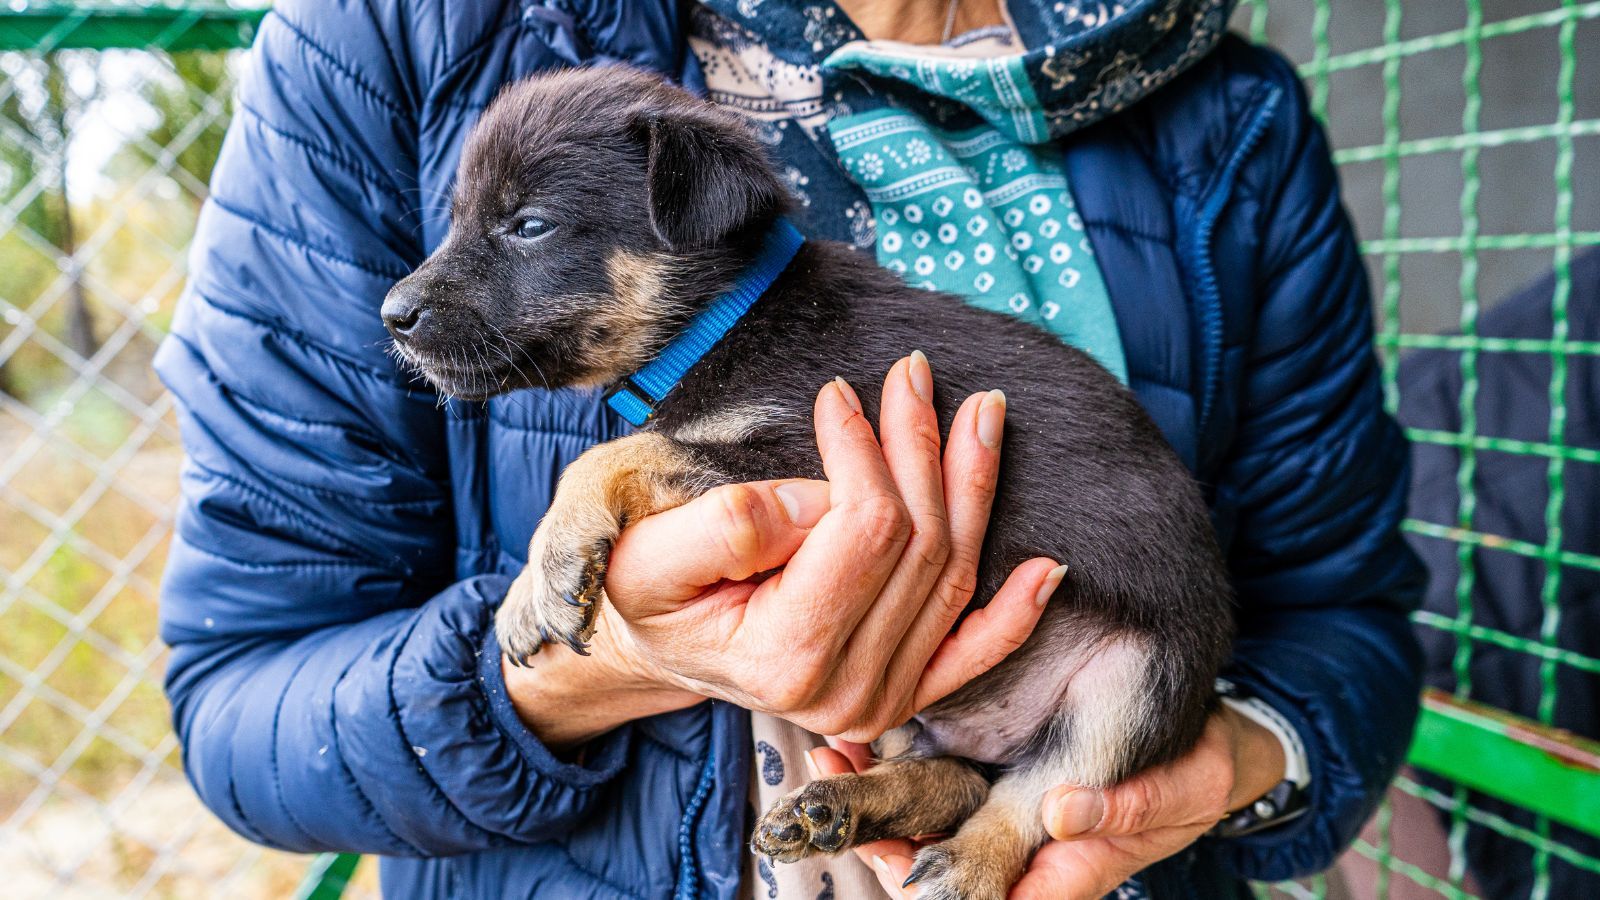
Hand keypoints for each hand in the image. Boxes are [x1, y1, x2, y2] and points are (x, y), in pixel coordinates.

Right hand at [505, 353, 1061, 747]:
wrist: (643, 641)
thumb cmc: (642, 586)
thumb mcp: (647, 549)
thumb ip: (724, 527)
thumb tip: (814, 500)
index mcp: (785, 657)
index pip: (863, 531)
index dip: (863, 451)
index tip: (840, 392)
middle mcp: (844, 691)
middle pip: (920, 547)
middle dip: (921, 447)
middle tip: (916, 374)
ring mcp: (880, 700)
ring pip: (955, 578)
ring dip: (974, 489)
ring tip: (981, 412)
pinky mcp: (900, 693)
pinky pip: (973, 652)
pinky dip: (1015, 612)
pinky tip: (1044, 566)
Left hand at [816, 705, 1287, 898]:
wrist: (1201, 733)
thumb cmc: (1195, 776)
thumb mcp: (1177, 790)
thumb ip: (1124, 807)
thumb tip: (1062, 812)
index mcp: (1056, 872)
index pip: (975, 897)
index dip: (924, 884)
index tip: (890, 860)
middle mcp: (1013, 843)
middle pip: (928, 861)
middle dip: (874, 837)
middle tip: (823, 801)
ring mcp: (996, 799)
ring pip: (920, 813)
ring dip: (869, 796)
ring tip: (824, 757)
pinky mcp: (989, 756)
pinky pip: (932, 761)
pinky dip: (891, 748)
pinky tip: (857, 727)